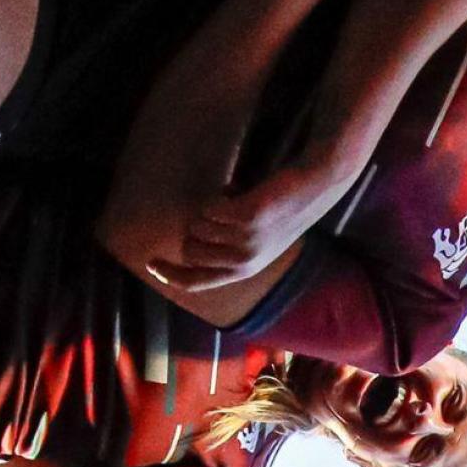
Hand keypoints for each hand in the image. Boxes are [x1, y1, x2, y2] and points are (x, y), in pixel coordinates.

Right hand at [152, 156, 356, 290]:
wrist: (316, 184)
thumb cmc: (284, 208)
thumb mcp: (257, 237)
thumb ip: (228, 247)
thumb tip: (189, 246)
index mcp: (246, 270)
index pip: (198, 282)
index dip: (170, 275)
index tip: (151, 263)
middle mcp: (246, 262)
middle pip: (189, 251)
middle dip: (193, 228)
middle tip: (215, 211)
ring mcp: (247, 241)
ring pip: (197, 226)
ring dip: (209, 208)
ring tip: (235, 200)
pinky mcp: (247, 217)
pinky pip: (209, 207)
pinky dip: (220, 193)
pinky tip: (239, 190)